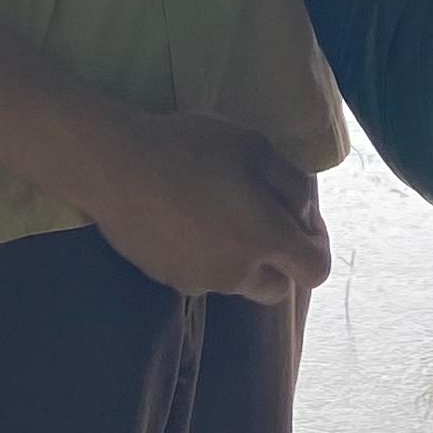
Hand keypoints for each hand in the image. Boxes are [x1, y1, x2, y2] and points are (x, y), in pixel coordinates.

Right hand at [70, 107, 332, 303]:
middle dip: (279, 259)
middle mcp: (239, 272)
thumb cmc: (191, 148)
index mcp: (266, 239)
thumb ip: (292, 184)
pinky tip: (185, 220)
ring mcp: (201, 282)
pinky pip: (202, 275)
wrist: (116, 167)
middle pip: (278, 286)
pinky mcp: (169, 281)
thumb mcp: (255, 146)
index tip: (301, 218)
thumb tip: (302, 214)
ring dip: (240, 258)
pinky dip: (205, 256)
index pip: (315, 270)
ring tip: (217, 214)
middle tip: (261, 218)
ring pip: (238, 281)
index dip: (316, 245)